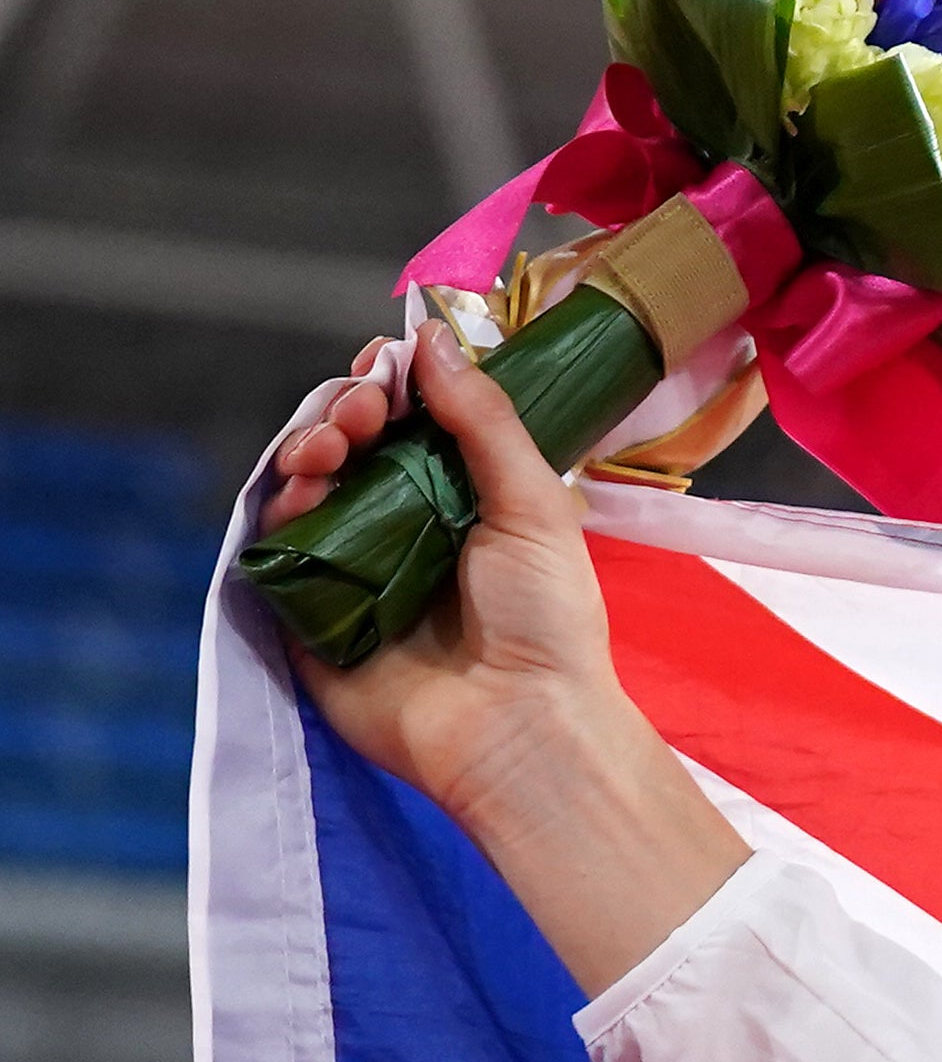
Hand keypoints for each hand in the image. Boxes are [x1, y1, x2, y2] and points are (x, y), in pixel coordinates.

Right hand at [258, 315, 748, 987]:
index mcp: (460, 499)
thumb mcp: (531, 503)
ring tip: (326, 448)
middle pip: (346, 445)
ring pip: (303, 487)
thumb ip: (483, 419)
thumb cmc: (547, 622)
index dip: (387, 386)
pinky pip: (274, 550)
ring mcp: (352, 569)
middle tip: (359, 410)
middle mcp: (401, 528)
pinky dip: (277, 510)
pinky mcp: (310, 614)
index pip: (406, 423)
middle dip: (342, 410)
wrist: (519, 726)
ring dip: (305, 448)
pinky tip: (301, 490)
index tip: (386, 363)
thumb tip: (433, 335)